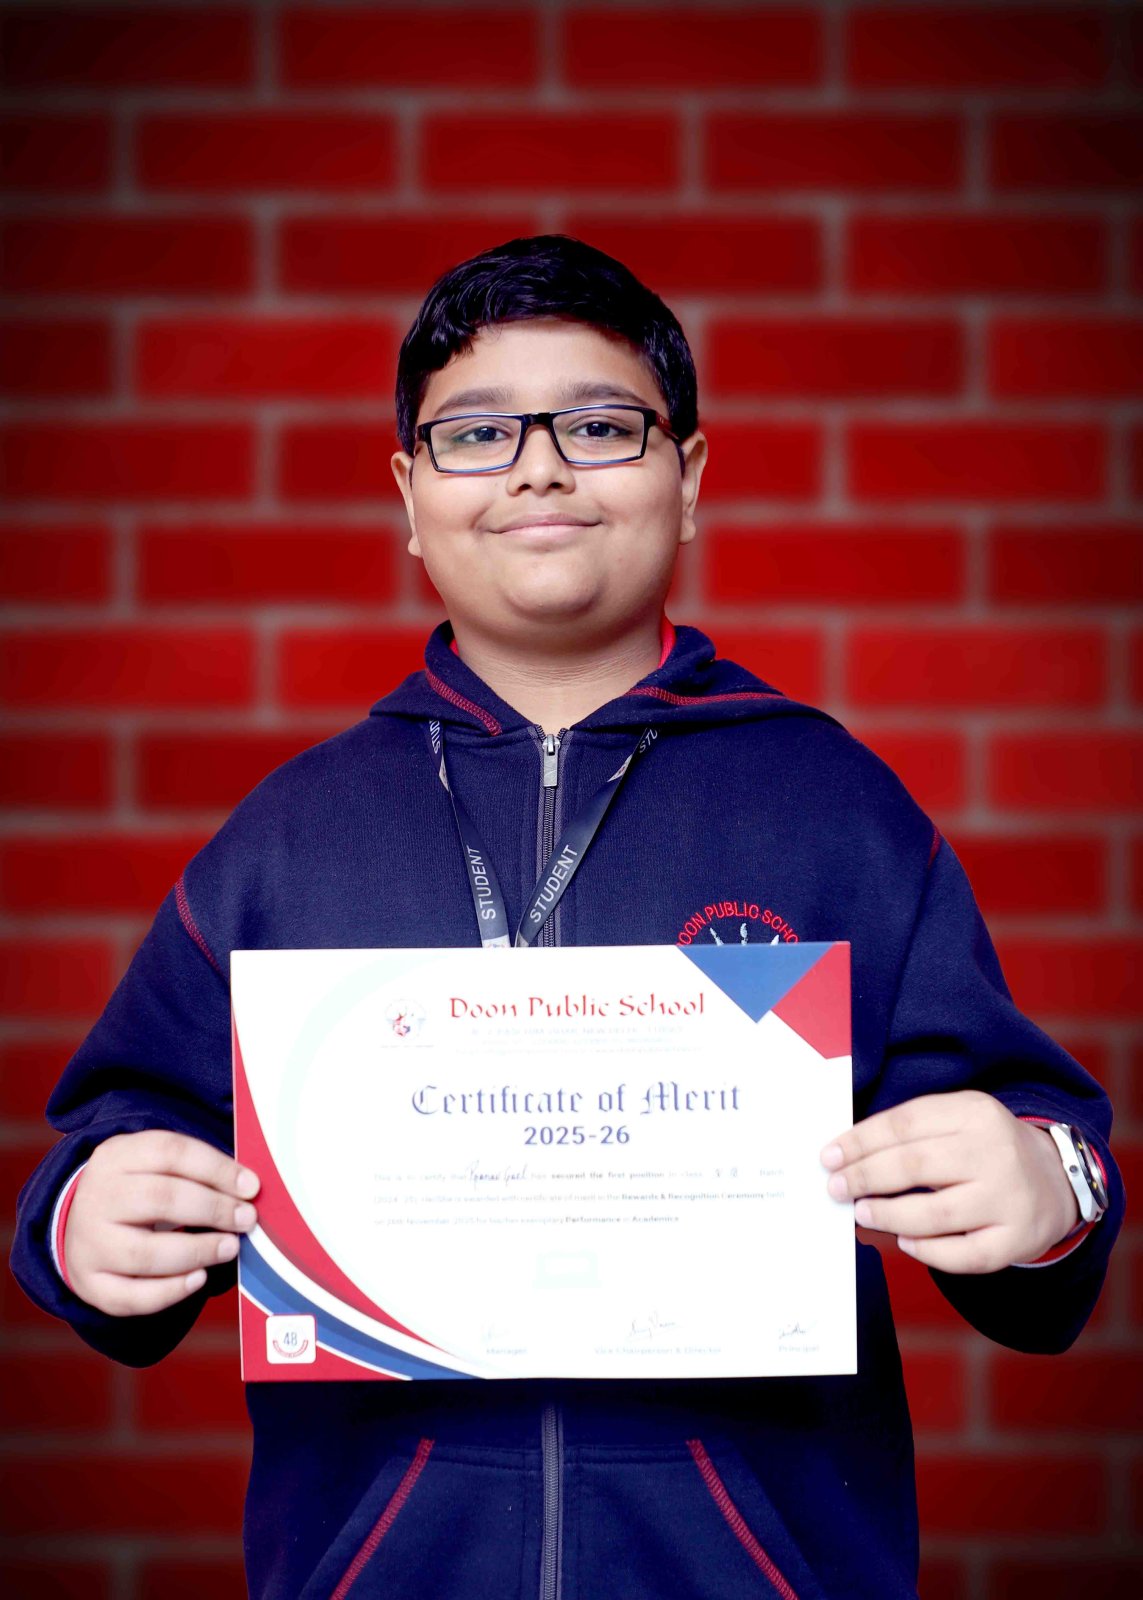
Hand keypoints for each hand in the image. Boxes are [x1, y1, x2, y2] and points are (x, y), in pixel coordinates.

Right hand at [65, 1130, 259, 1316]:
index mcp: (116, 1156)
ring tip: (230, 1247)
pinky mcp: (90, 1284)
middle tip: (246, 1219)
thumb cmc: (139, 1189)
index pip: (171, 1152)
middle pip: (160, 1198)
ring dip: (197, 1252)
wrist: (81, 1222)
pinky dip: (170, 1291)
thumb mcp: (156, 1164)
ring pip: (145, 1253)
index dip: (217, 1169)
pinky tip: (198, 1279)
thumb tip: (248, 1190)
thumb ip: (197, 1171)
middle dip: (213, 1209)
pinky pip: (132, 1296)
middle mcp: (97, 1198)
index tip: (251, 1187)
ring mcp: (89, 1244)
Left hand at [820, 1090, 1079, 1273]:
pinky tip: (905, 1242)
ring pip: (936, 1213)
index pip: (905, 1124)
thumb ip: (912, 1131)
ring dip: (889, 1215)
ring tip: (862, 1212)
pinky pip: (964, 1254)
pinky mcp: (1017, 1239)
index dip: (860, 1141)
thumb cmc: (985, 1149)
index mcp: (976, 1113)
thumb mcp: (959, 1120)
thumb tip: (848, 1156)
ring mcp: (1010, 1199)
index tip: (829, 1156)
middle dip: (865, 1177)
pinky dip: (928, 1251)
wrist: (1057, 1180)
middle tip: (836, 1188)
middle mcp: (996, 1153)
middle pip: (915, 1165)